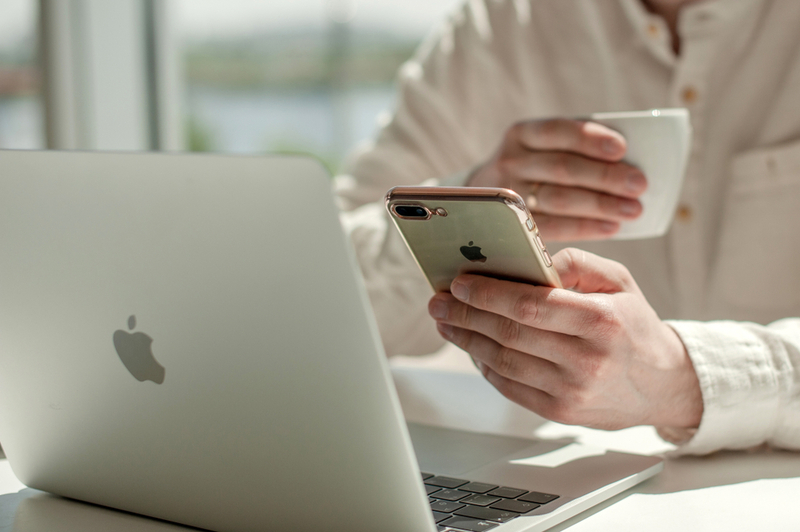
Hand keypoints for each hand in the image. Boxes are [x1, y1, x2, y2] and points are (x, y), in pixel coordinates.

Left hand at [427, 248, 702, 430]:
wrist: (665, 385)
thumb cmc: (635, 324)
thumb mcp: (618, 281)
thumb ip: (575, 263)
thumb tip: (527, 259)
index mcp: (601, 320)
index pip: (530, 305)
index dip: (488, 293)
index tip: (458, 282)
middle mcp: (586, 359)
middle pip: (509, 334)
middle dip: (465, 315)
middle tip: (438, 302)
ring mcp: (571, 390)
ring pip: (503, 362)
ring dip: (467, 339)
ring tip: (446, 321)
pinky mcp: (559, 412)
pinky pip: (509, 386)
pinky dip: (484, 365)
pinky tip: (471, 345)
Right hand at [468, 119, 646, 241]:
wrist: (487, 197)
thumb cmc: (535, 168)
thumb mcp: (543, 148)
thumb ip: (575, 148)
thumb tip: (629, 159)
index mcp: (521, 134)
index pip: (557, 131)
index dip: (589, 138)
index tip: (622, 148)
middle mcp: (509, 162)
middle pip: (562, 168)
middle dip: (605, 176)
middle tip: (639, 184)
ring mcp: (507, 195)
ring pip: (558, 199)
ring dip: (600, 204)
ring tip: (634, 209)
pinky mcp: (512, 225)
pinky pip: (552, 226)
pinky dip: (585, 227)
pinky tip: (612, 227)